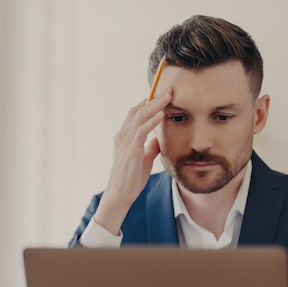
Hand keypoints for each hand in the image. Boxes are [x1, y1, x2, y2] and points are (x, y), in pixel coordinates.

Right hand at [94, 89, 172, 234]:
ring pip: (139, 117)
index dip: (147, 103)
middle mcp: (122, 136)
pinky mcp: (130, 150)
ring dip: (155, 105)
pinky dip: (151, 121)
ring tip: (168, 96)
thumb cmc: (130, 180)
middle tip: (168, 90)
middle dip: (153, 99)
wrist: (119, 195)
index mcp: (124, 137)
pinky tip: (161, 114)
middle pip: (138, 110)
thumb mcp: (143, 161)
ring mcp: (124, 142)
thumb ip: (150, 148)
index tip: (161, 95)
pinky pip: (141, 131)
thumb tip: (158, 139)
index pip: (135, 114)